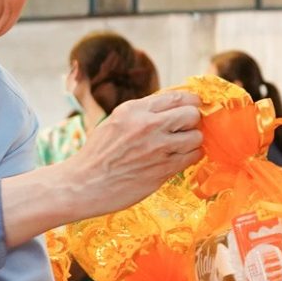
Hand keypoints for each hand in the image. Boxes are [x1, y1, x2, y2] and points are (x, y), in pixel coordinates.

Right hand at [63, 90, 201, 216]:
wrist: (85, 184)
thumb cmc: (100, 154)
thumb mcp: (117, 121)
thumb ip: (144, 113)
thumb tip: (175, 106)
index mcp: (134, 109)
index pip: (177, 97)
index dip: (190, 102)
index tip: (193, 107)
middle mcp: (147, 125)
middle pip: (192, 114)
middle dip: (193, 121)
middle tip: (186, 129)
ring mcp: (157, 148)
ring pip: (196, 137)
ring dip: (192, 141)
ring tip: (180, 146)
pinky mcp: (163, 169)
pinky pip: (193, 157)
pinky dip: (190, 157)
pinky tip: (178, 159)